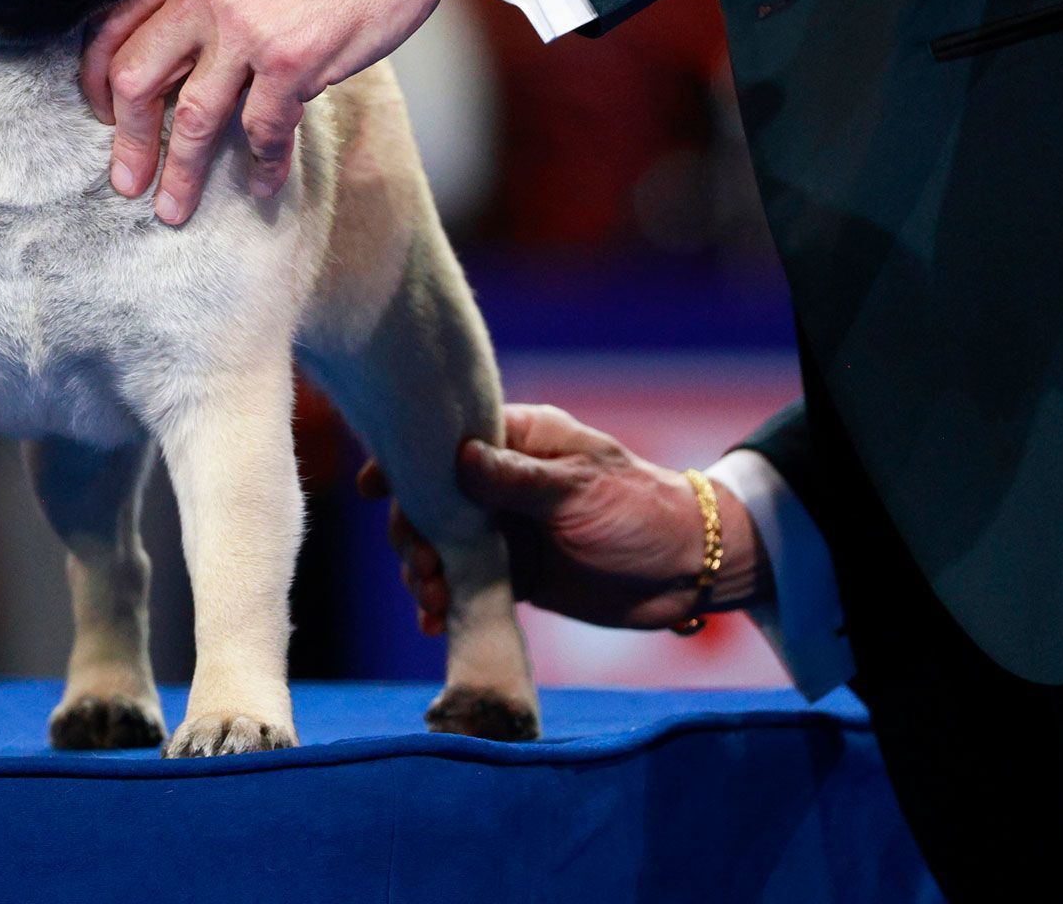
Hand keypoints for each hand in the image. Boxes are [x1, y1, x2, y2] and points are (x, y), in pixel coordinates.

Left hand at [79, 0, 441, 224]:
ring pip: (193, 119)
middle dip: (128, 140)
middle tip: (127, 181)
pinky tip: (262, 185)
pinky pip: (263, 131)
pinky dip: (263, 164)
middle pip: (136, 79)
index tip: (102, 115)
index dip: (96, 81)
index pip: (113, 27)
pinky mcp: (292, 61)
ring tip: (175, 208)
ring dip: (182, 173)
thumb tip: (177, 56)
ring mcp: (247, 29)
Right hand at [358, 404, 768, 632]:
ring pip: (442, 545)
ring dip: (425, 572)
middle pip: (432, 499)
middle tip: (420, 566)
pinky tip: (435, 622)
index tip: (374, 488)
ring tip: (429, 601)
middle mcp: (502, 481)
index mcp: (519, 440)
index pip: (447, 440)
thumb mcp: (581, 488)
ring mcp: (505, 529)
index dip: (406, 460)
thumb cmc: (641, 509)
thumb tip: (459, 458)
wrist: (688, 569)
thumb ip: (518, 478)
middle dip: (414, 533)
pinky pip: (464, 585)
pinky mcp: (513, 574)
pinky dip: (446, 601)